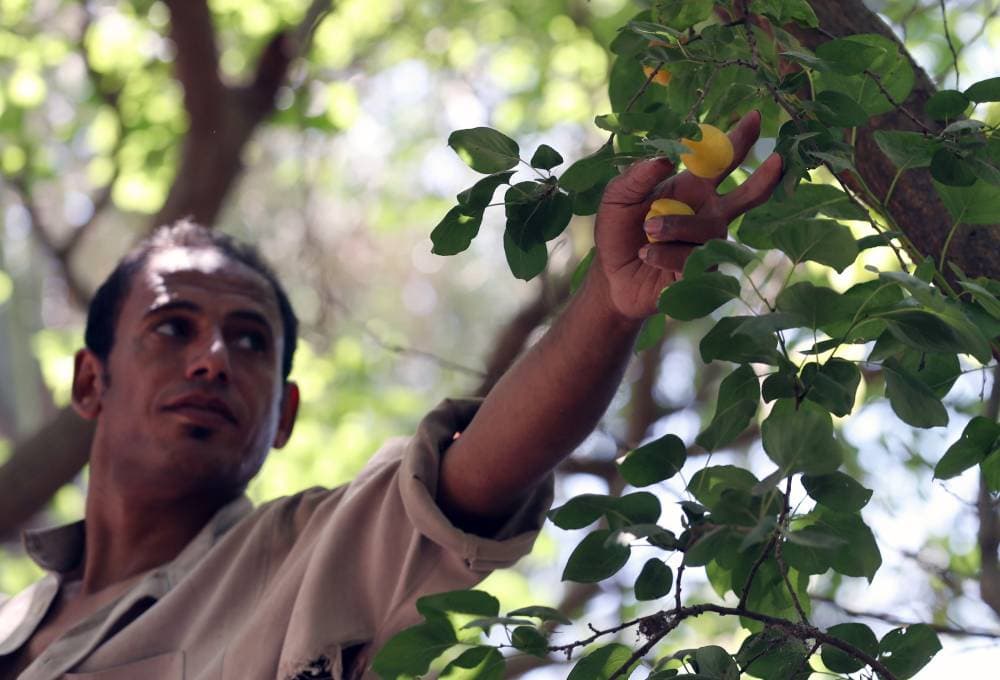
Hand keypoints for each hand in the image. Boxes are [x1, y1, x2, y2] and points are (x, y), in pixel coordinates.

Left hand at [593, 111, 782, 319]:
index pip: (719, 161)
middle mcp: (708, 212)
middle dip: (763, 177)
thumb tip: (665, 158)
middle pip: (746, 194)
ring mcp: (709, 242)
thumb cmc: (617, 233)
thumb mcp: (617, 198)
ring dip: (674, 226)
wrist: (612, 279)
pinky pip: (693, 257)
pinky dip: (665, 254)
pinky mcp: (705, 270)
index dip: (737, 140)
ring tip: (647, 230)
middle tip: (778, 159)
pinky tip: (647, 255)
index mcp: (691, 187)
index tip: (753, 117)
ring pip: (707, 227)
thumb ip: (636, 177)